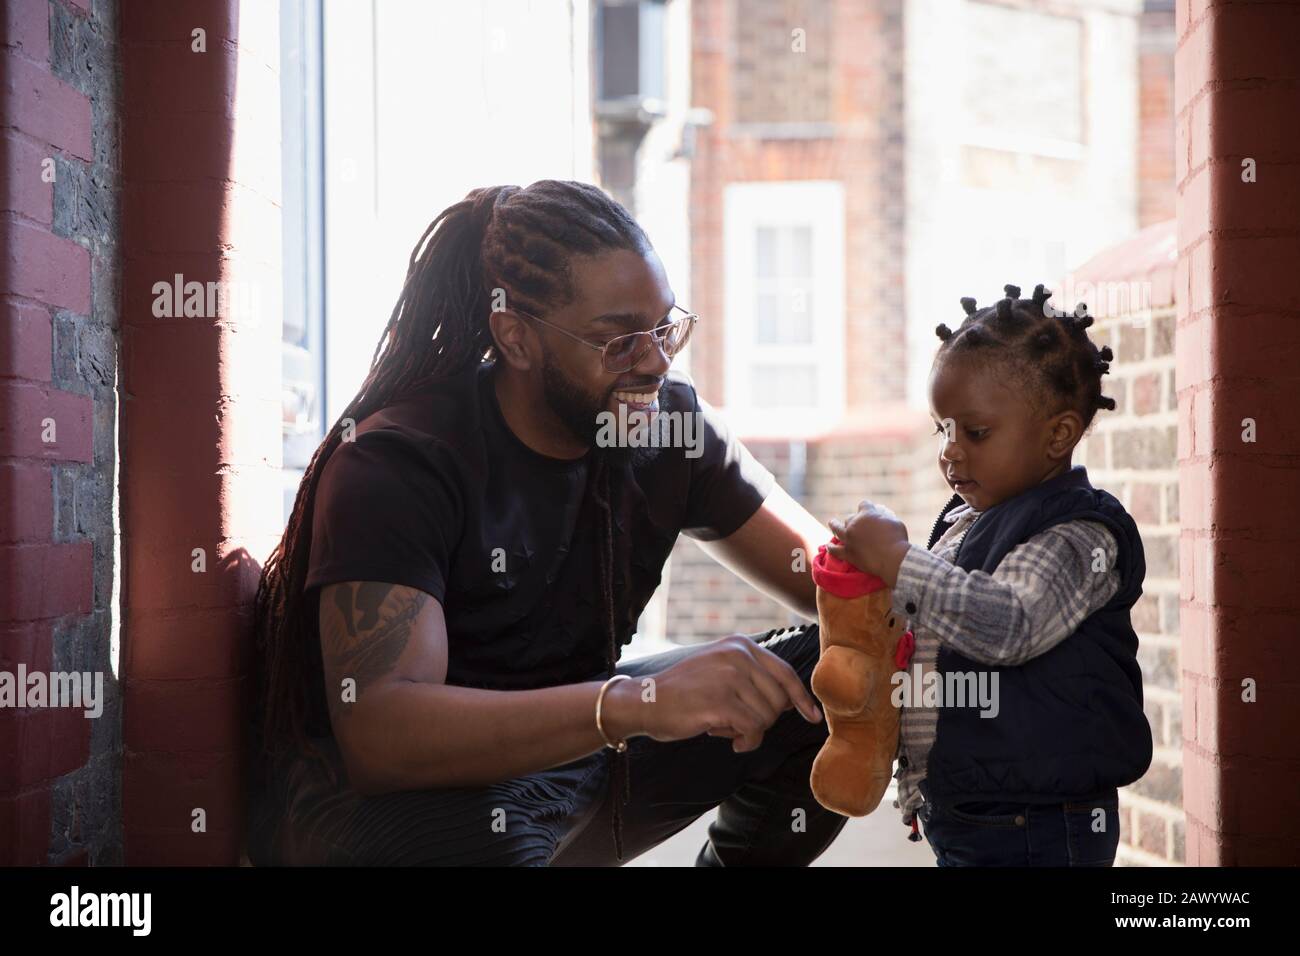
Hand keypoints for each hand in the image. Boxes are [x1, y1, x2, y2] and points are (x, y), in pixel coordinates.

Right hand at [607, 636, 822, 752]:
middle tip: (736, 723)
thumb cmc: (684, 692)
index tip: (812, 717)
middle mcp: (738, 655)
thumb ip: (752, 676)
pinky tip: (727, 739)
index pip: (785, 673)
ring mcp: (730, 677)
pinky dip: (745, 741)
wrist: (646, 700)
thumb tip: (792, 701)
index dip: (801, 698)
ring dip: (749, 731)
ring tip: (724, 726)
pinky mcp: (722, 701)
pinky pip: (752, 730)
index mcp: (740, 644)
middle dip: (763, 720)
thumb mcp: (720, 669)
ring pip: (766, 718)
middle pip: (778, 700)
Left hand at [826, 499, 910, 582]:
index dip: (866, 506)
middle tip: (855, 523)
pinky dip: (831, 548)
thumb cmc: (898, 540)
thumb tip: (882, 520)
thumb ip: (886, 519)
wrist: (893, 558)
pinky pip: (835, 550)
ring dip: (834, 525)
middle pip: (850, 518)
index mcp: (867, 514)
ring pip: (837, 529)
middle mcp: (855, 524)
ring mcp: (849, 538)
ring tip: (832, 523)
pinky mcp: (847, 553)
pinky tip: (828, 546)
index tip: (868, 508)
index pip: (864, 504)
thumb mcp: (895, 523)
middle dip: (853, 519)